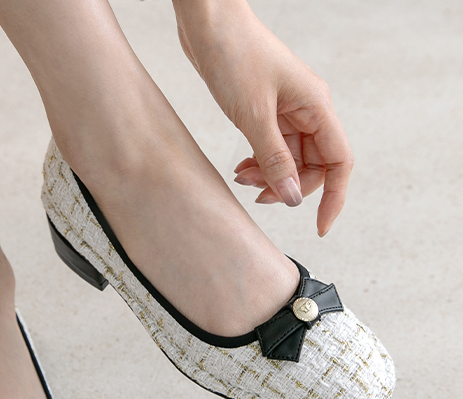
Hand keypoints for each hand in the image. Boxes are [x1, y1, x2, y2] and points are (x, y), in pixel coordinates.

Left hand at [173, 0, 352, 235]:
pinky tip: (240, 167)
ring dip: (268, 176)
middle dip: (288, 186)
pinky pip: (272, 148)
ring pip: (289, 159)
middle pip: (313, 165)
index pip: (339, 162)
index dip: (333, 197)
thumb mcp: (254, 115)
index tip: (320, 227)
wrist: (209, 22)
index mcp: (316, 106)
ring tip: (241, 177)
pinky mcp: (266, 111)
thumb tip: (292, 197)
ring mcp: (287, 111)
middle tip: (257, 196)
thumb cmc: (234, 56)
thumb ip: (274, 159)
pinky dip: (258, 163)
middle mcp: (307, 110)